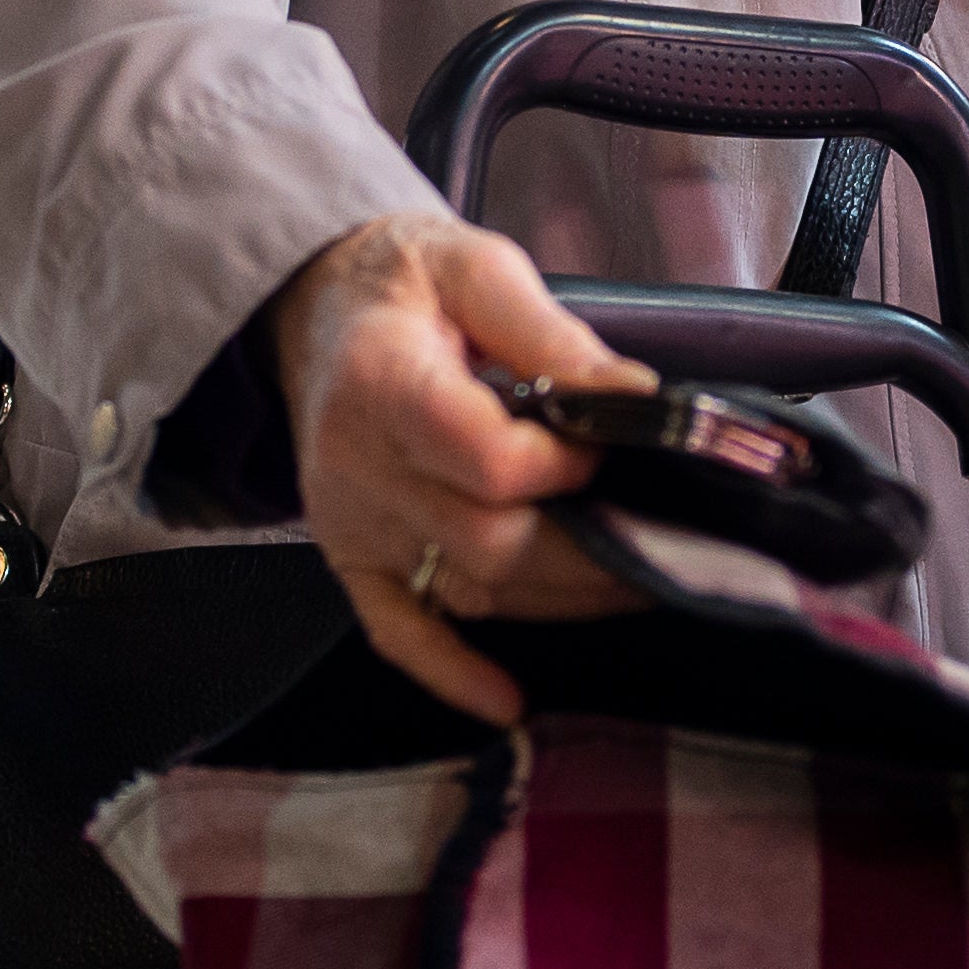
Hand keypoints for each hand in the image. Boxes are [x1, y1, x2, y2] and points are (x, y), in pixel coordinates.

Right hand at [271, 215, 649, 724]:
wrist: (313, 306)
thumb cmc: (406, 282)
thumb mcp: (477, 267)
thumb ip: (551, 333)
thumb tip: (635, 398)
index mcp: (383, 382)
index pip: (487, 460)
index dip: (565, 466)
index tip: (609, 442)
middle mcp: (357, 465)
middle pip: (489, 540)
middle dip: (589, 545)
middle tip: (656, 524)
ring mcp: (352, 523)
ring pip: (469, 589)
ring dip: (561, 597)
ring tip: (640, 578)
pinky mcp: (352, 557)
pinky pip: (398, 631)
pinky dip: (452, 672)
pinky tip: (510, 701)